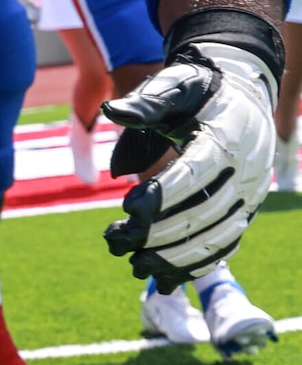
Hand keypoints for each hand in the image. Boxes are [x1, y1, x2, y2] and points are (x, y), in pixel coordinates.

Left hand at [102, 40, 276, 286]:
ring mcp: (250, 195)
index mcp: (228, 137)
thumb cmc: (199, 91)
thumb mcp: (175, 85)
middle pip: (205, 210)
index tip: (127, 209)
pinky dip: (198, 264)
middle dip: (160, 232)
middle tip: (115, 242)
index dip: (164, 193)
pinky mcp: (246, 211)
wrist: (243, 97)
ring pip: (218, 235)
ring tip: (134, 267)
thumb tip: (113, 110)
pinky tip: (166, 280)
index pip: (196, 171)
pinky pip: (226, 244)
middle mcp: (247, 171)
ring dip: (176, 257)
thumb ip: (148, 99)